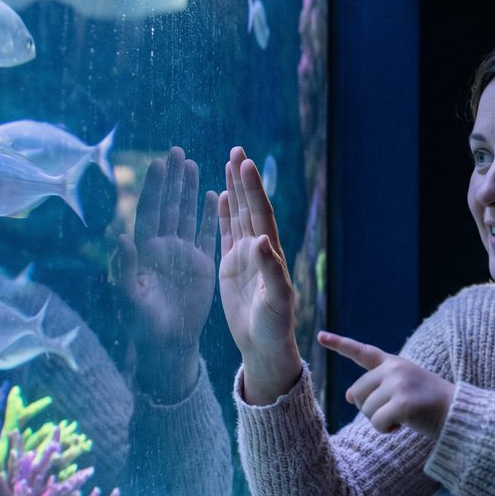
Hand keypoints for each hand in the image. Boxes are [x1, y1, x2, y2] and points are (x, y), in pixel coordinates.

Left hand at [116, 147, 216, 397]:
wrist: (167, 344)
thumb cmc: (141, 324)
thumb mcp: (128, 297)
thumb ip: (124, 267)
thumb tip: (120, 236)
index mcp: (145, 250)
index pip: (150, 211)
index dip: (153, 187)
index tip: (158, 163)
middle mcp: (163, 247)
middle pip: (169, 205)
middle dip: (172, 179)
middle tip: (175, 151)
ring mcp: (183, 254)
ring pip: (187, 214)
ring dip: (189, 190)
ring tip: (193, 163)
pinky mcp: (201, 265)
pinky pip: (206, 234)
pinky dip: (209, 215)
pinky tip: (213, 195)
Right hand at [219, 146, 301, 402]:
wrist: (264, 346)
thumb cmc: (274, 327)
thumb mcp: (275, 302)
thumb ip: (270, 271)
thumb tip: (261, 240)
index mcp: (269, 255)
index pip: (260, 214)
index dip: (253, 189)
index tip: (245, 163)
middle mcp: (259, 250)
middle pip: (250, 207)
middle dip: (243, 179)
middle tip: (237, 149)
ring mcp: (245, 257)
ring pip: (238, 215)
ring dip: (234, 189)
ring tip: (229, 162)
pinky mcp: (232, 267)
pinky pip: (226, 233)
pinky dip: (223, 213)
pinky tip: (220, 196)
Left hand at [317, 331, 454, 436]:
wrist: (460, 413)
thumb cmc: (431, 405)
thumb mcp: (404, 389)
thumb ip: (377, 387)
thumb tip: (347, 395)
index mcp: (394, 363)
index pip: (363, 352)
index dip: (340, 344)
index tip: (320, 336)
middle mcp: (394, 369)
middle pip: (356, 393)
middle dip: (368, 409)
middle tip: (391, 413)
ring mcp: (398, 384)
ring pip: (365, 410)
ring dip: (379, 421)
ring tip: (402, 418)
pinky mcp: (403, 402)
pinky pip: (377, 422)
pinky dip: (386, 430)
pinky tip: (402, 427)